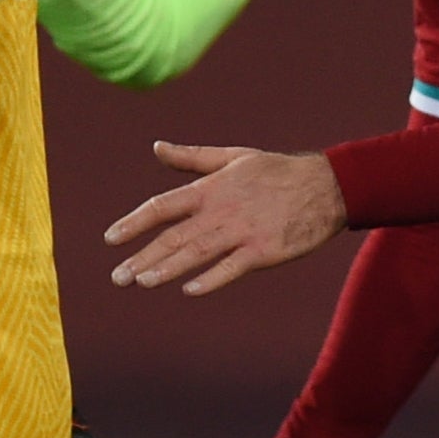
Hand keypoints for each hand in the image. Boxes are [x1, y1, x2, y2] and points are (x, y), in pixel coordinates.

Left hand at [107, 143, 346, 294]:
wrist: (327, 186)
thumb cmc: (278, 171)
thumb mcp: (233, 157)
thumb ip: (192, 158)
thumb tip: (156, 147)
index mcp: (212, 188)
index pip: (163, 206)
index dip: (134, 222)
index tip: (110, 238)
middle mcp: (222, 210)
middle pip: (174, 236)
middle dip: (142, 256)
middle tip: (117, 277)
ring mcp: (243, 232)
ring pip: (197, 252)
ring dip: (167, 268)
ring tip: (141, 282)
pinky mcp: (265, 250)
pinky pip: (232, 268)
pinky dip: (211, 279)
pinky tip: (189, 290)